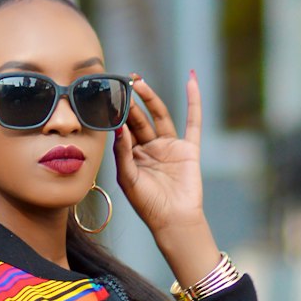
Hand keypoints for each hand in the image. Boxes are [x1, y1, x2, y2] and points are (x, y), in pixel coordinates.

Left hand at [113, 72, 220, 286]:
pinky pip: (193, 120)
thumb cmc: (147, 204)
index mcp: (132, 155)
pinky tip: (191, 80)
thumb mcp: (128, 177)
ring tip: (139, 80)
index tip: (107, 95)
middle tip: (122, 82)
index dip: (116, 113)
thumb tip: (118, 126)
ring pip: (160, 116)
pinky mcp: (189, 148)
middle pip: (139, 118)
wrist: (173, 219)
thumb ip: (123, 151)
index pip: (123, 128)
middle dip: (130, 101)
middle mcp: (149, 148)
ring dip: (151, 98)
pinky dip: (194, 100)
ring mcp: (170, 146)